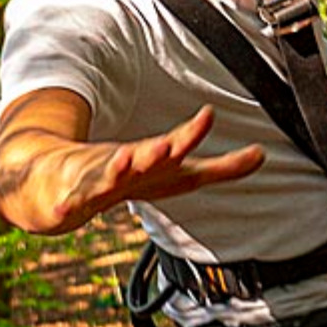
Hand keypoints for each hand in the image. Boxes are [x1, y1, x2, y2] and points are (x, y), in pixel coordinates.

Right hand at [49, 106, 263, 231]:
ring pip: (108, 173)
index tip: (208, 114)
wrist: (63, 181)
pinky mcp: (73, 198)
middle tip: (171, 144)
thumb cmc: (129, 176)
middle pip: (145, 155)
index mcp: (153, 159)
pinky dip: (67, 207)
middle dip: (158, 149)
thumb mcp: (180, 174)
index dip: (192, 133)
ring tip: (124, 157)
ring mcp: (98, 178)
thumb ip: (222, 168)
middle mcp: (127, 163)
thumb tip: (263, 155)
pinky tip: (64, 212)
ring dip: (117, 166)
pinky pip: (70, 204)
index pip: (178, 145)